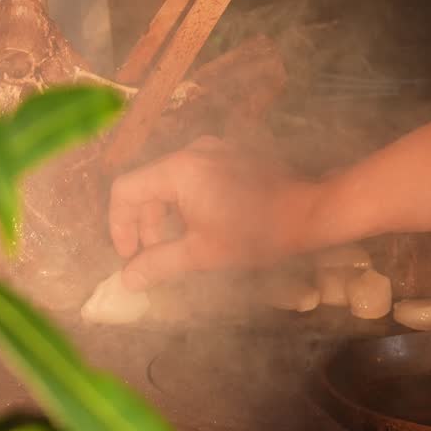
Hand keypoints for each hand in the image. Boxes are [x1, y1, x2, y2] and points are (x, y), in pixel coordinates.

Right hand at [108, 136, 316, 289]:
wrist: (310, 213)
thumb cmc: (258, 233)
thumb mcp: (202, 253)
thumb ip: (159, 264)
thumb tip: (127, 279)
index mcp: (179, 169)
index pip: (125, 190)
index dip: (119, 225)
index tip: (130, 255)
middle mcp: (193, 151)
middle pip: (148, 186)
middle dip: (147, 225)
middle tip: (155, 258)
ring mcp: (215, 150)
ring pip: (172, 183)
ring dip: (168, 217)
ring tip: (180, 248)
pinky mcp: (233, 157)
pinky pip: (195, 178)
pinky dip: (189, 204)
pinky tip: (203, 230)